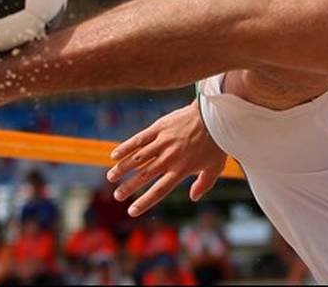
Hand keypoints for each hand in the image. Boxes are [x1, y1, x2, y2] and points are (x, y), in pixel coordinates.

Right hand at [107, 102, 226, 216]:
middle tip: (117, 195)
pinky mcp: (159, 128)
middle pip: (143, 175)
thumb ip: (204, 184)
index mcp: (181, 170)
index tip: (132, 211)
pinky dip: (126, 147)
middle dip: (128, 187)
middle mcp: (169, 157)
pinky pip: (139, 139)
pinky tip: (114, 155)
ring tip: (111, 177)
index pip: (159, 190)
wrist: (214, 116)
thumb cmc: (216, 143)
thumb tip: (193, 198)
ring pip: (137, 158)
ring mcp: (163, 142)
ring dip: (122, 168)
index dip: (144, 201)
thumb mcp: (215, 168)